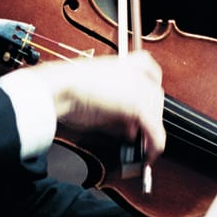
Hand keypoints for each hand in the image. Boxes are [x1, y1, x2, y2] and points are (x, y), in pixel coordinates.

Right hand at [20, 50, 166, 155]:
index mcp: (122, 62)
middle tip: (139, 132)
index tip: (150, 100)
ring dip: (152, 132)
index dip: (151, 87)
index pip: (149, 69)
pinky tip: (148, 154)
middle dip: (150, 115)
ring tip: (144, 148)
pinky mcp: (138, 104)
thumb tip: (127, 126)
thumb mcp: (96, 93)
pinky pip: (154, 129)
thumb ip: (115, 105)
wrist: (60, 87)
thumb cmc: (67, 88)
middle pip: (155, 96)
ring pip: (156, 113)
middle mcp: (134, 71)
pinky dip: (154, 144)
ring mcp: (138, 86)